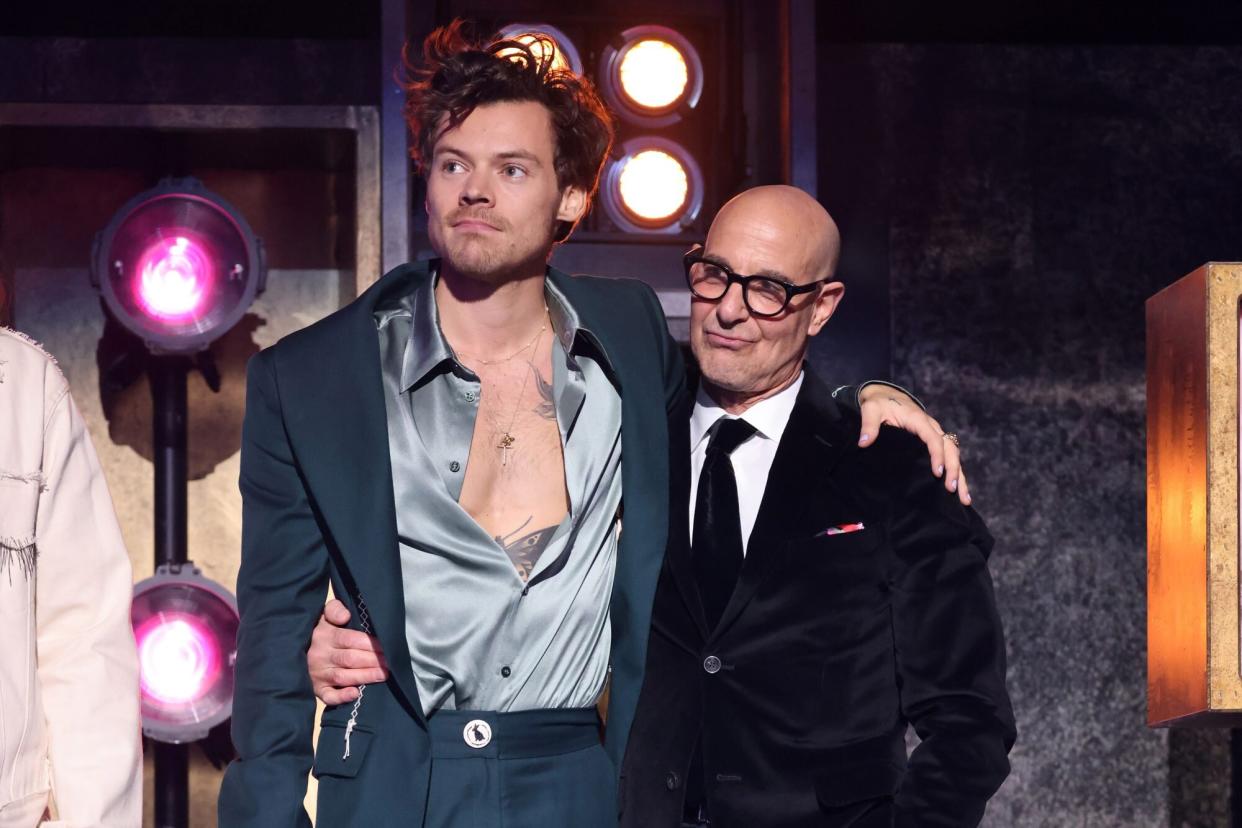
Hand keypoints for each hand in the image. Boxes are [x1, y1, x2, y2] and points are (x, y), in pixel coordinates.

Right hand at [308, 599, 388, 704]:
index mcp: (325, 636)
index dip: (370, 644)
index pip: (351, 640)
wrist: (290, 648)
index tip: (388, 646)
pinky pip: (328, 696)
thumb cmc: (318, 630)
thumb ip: (335, 609)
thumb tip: (345, 616)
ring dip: (364, 676)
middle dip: (373, 661)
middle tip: (391, 663)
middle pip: (350, 659)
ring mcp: (317, 674)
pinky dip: (341, 697)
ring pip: (343, 676)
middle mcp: (320, 655)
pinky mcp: (316, 689)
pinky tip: (355, 694)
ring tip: (383, 675)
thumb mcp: (323, 614)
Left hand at [857, 385, 970, 505]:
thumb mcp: (871, 409)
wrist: (886, 395)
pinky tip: (959, 490)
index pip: (933, 438)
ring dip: (959, 473)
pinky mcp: (933, 440)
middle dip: (953, 468)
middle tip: (951, 488)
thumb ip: (868, 424)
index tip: (937, 473)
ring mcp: (934, 433)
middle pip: (950, 447)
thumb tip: (864, 442)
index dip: (937, 455)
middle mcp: (931, 426)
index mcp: (918, 420)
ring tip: (963, 498)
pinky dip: (956, 471)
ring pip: (953, 453)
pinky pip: (948, 455)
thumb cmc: (879, 403)